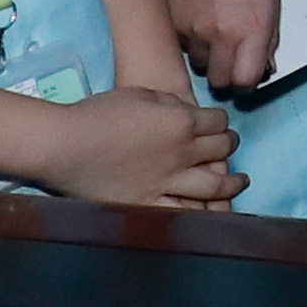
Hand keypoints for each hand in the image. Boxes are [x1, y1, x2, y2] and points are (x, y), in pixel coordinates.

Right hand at [33, 83, 243, 208]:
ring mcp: (167, 183)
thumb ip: (170, 103)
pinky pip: (183, 212)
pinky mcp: (149, 204)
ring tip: (240, 183)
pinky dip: (200, 212)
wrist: (66, 145)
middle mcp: (182, 154)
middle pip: (221, 150)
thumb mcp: (140, 94)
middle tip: (230, 146)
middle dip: (229, 146)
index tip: (219, 124)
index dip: (221, 121)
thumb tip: (188, 112)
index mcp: (181, 123)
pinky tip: (209, 211)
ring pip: (214, 187)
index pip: (218, 121)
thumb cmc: (98, 114)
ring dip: (232, 184)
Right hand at [159, 0, 281, 94]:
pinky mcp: (172, 23)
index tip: (245, 77)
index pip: (244, 81)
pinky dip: (189, 39)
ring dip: (205, 55)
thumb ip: (268, 40)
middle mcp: (221, 36)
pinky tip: (197, 19)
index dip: (245, 84)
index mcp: (251, 31)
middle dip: (224, 74)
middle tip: (228, 60)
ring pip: (197, 63)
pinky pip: (181, 45)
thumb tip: (264, 69)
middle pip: (218, 81)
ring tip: (212, 32)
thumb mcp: (271, 3)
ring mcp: (193, 31)